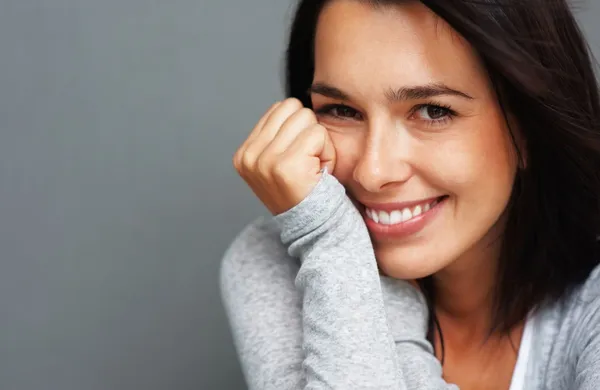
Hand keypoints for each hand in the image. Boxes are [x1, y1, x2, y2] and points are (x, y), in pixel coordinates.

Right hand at [233, 98, 335, 214]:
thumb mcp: (280, 163)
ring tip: (314, 167)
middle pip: (292, 107)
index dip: (298, 129)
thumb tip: (292, 104)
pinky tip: (320, 173)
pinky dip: (327, 151)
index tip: (299, 159)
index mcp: (244, 154)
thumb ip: (279, 134)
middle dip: (309, 131)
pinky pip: (317, 133)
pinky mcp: (285, 165)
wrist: (316, 230)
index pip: (279, 108)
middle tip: (310, 162)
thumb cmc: (306, 194)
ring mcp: (264, 161)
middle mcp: (249, 156)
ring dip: (319, 141)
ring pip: (305, 117)